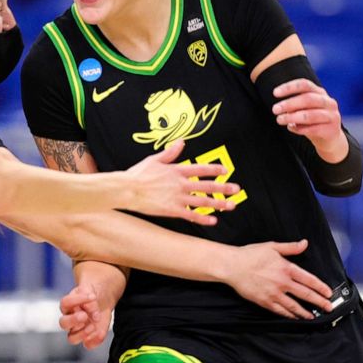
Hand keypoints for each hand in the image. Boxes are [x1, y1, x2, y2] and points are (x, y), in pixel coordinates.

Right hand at [58, 284, 112, 349]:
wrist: (103, 301)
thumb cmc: (93, 294)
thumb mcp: (90, 288)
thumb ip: (87, 295)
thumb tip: (90, 309)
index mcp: (67, 305)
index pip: (65, 303)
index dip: (77, 300)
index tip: (92, 296)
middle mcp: (69, 319)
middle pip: (63, 323)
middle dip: (73, 320)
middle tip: (84, 315)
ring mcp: (77, 330)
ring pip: (72, 338)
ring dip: (82, 333)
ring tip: (93, 325)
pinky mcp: (88, 338)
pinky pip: (88, 344)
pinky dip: (94, 340)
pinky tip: (100, 332)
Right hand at [125, 140, 240, 224]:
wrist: (126, 189)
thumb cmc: (138, 174)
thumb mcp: (154, 159)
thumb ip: (170, 152)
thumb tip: (181, 141)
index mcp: (176, 170)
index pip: (200, 169)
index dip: (214, 169)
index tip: (225, 170)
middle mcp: (180, 184)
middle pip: (206, 186)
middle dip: (223, 187)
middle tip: (236, 189)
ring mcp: (177, 197)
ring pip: (202, 201)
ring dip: (218, 203)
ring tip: (231, 205)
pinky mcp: (171, 210)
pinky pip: (191, 215)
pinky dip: (203, 218)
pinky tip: (213, 221)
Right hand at [222, 239, 333, 318]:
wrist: (232, 266)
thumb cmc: (250, 255)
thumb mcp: (272, 246)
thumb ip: (290, 247)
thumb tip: (304, 243)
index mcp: (286, 268)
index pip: (309, 280)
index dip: (321, 287)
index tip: (328, 293)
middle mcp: (283, 282)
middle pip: (306, 295)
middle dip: (319, 302)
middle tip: (328, 307)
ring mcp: (274, 293)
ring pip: (294, 306)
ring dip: (306, 312)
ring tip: (313, 316)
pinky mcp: (264, 301)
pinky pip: (280, 311)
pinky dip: (289, 315)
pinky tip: (294, 317)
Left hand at [273, 79, 344, 154]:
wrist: (329, 138)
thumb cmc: (311, 120)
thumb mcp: (303, 109)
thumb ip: (293, 106)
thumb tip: (279, 107)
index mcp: (320, 93)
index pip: (305, 85)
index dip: (290, 87)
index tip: (275, 93)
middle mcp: (328, 102)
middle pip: (308, 99)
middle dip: (289, 104)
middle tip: (274, 109)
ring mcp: (332, 116)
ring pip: (310, 115)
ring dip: (292, 117)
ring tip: (279, 120)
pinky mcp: (332, 130)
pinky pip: (313, 129)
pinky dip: (300, 129)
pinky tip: (291, 128)